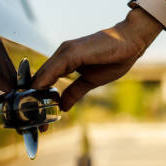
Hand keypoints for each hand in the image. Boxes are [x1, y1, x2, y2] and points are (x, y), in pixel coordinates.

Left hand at [32, 9, 162, 110]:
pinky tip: (39, 96)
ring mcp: (65, 52)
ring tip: (35, 118)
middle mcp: (61, 54)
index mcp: (64, 60)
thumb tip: (62, 107)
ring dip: (36, 96)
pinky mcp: (72, 52)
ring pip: (43, 75)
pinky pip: (53, 69)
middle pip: (40, 79)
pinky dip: (44, 83)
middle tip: (35, 125)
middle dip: (34, 102)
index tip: (39, 120)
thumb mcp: (91, 81)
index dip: (38, 99)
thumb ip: (75, 91)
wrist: (130, 40)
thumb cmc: (114, 57)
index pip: (44, 80)